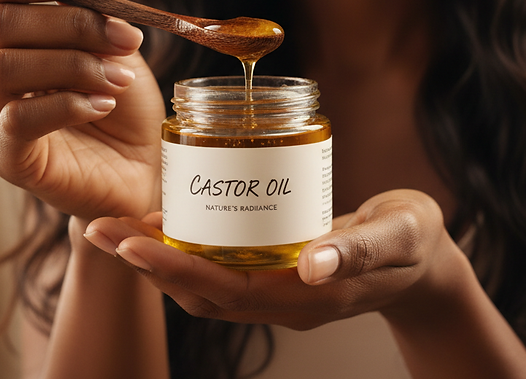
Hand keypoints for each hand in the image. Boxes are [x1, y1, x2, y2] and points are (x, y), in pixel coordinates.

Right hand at [0, 0, 166, 219]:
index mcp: (4, 43)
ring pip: (3, 68)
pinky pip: (19, 119)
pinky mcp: (6, 158)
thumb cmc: (124, 108)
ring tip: (119, 77)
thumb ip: (85, 0)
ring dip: (72, 64)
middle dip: (69, 24)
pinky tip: (102, 104)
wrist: (143, 172)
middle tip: (127, 39)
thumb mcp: (112, 45)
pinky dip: (67, 104)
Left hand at [83, 190, 463, 329]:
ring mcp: (278, 291)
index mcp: (309, 297)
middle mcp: (284, 301)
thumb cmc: (415, 241)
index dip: (176, 269)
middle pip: (202, 292)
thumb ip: (360, 248)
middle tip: (100, 229)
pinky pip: (220, 270)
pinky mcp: (276, 274)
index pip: (228, 290)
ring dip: (158, 259)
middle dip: (148, 264)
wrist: (425, 262)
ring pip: (204, 284)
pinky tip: (167, 224)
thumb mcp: (399, 235)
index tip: (131, 242)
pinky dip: (186, 251)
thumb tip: (314, 264)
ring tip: (117, 228)